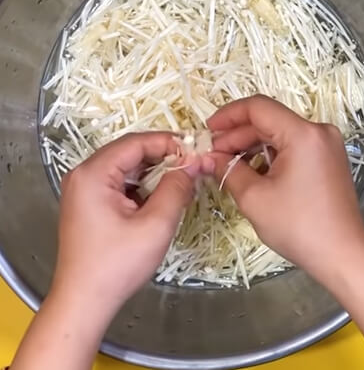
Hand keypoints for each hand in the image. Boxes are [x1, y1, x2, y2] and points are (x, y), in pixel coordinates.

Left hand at [52, 132, 207, 312]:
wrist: (84, 301)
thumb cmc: (117, 264)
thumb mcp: (156, 224)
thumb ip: (177, 187)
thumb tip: (195, 162)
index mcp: (94, 174)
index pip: (136, 142)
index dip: (170, 142)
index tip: (198, 150)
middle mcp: (84, 176)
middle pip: (131, 152)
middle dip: (165, 157)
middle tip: (195, 165)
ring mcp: (85, 191)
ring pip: (128, 168)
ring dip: (156, 173)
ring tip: (185, 183)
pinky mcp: (90, 206)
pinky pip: (122, 184)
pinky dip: (145, 187)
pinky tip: (164, 199)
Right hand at [208, 95, 363, 369]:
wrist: (341, 253)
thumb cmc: (299, 226)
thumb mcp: (254, 197)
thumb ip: (228, 169)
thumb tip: (209, 157)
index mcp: (303, 134)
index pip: (258, 107)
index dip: (227, 116)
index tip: (207, 132)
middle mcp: (319, 131)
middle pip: (269, 120)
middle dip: (237, 136)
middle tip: (212, 156)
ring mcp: (327, 145)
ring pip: (280, 134)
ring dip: (253, 146)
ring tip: (228, 168)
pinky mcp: (328, 159)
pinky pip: (294, 147)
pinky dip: (271, 156)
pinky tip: (253, 173)